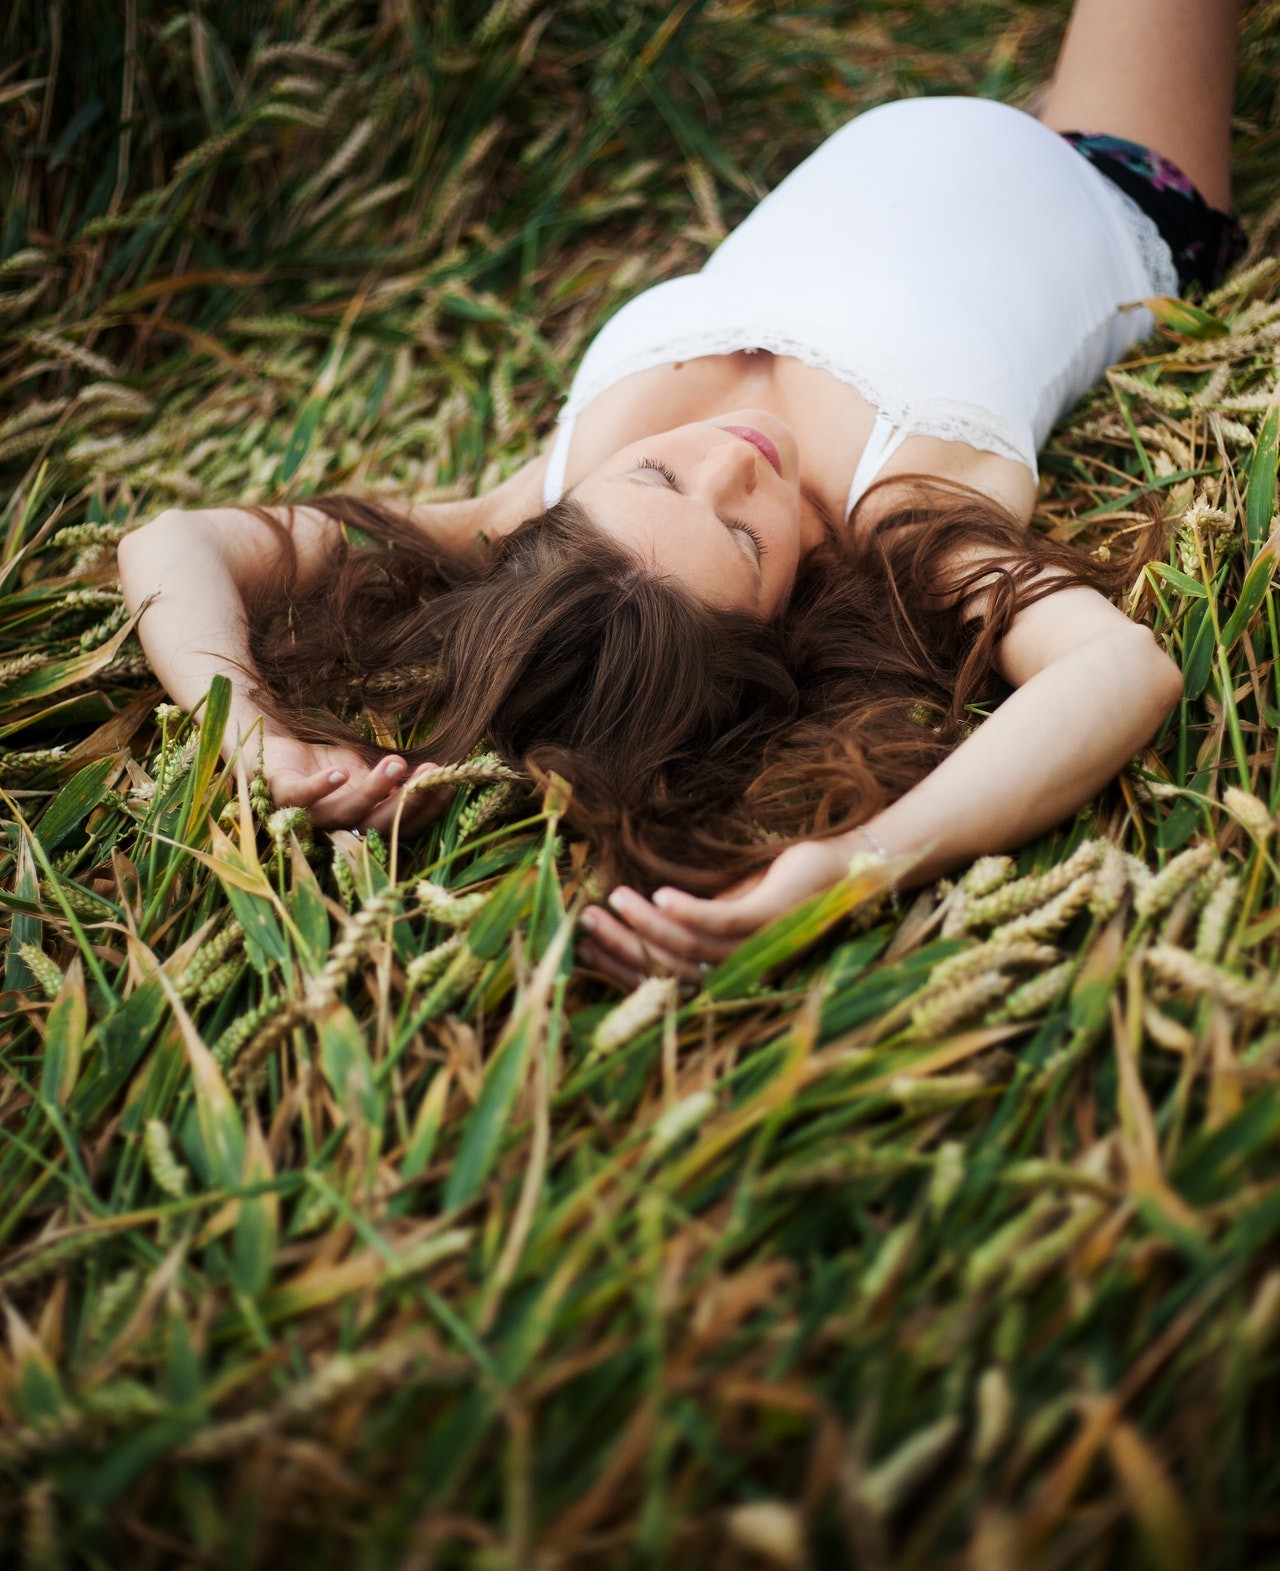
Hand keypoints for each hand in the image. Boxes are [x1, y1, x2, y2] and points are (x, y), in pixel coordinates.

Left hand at [254, 732, 452, 834]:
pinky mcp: (280, 794)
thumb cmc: (322, 766)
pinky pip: (301, 797)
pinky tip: (341, 773)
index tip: (449, 784)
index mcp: (360, 825)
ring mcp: (306, 815)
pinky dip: (320, 787)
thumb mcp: (365, 773)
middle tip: (431, 775)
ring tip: (396, 763)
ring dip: (372, 792)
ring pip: (344, 814)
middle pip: (376, 827)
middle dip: (407, 802)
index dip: (426, 810)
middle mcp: (336, 829)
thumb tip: (440, 775)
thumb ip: (391, 783)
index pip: (399, 827)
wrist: (273, 747)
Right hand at [578, 835, 855, 988]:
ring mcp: (758, 948)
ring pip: (690, 948)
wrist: (846, 864)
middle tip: (586, 923)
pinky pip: (722, 922)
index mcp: (725, 975)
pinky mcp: (773, 918)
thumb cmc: (780, 887)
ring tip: (616, 899)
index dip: (620, 969)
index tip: (581, 947)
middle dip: (622, 947)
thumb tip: (630, 918)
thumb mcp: (725, 906)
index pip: (662, 983)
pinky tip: (660, 893)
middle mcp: (740, 972)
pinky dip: (687, 912)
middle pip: (669, 971)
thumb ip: (686, 922)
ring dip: (646, 924)